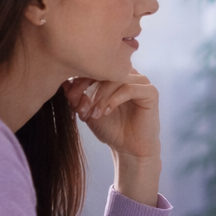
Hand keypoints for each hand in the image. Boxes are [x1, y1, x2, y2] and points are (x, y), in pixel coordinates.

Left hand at [63, 72, 161, 205]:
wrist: (129, 149)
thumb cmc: (110, 128)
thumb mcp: (88, 111)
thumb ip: (77, 96)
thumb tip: (64, 81)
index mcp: (114, 74)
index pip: (94, 67)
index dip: (79, 81)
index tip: (71, 99)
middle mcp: (129, 74)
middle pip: (104, 70)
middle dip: (88, 89)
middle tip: (81, 108)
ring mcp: (141, 82)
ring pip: (116, 79)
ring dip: (100, 96)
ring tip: (93, 114)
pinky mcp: (151, 93)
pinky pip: (129, 89)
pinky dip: (114, 99)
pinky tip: (106, 112)